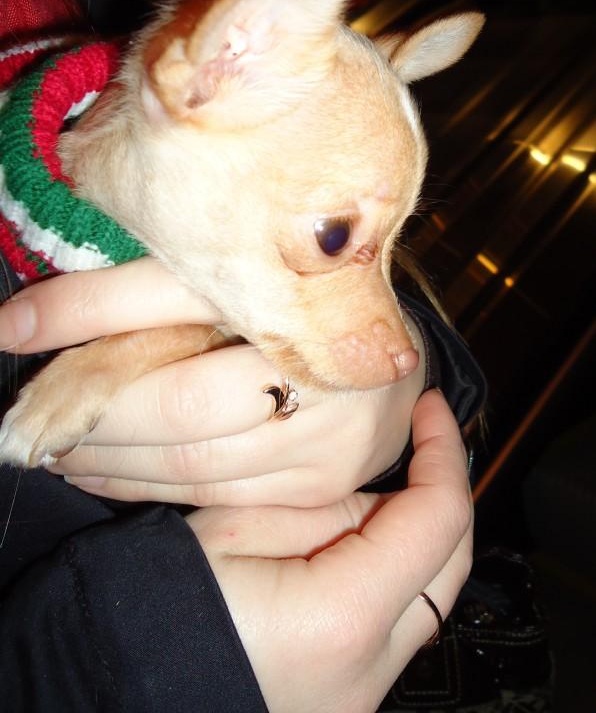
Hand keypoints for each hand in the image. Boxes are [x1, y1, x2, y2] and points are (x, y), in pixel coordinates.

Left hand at [0, 258, 425, 505]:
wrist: (385, 353)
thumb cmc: (298, 296)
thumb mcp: (223, 271)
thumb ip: (127, 291)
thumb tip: (17, 320)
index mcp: (305, 293)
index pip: (173, 312)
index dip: (88, 322)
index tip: (15, 329)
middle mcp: (329, 374)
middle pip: (180, 409)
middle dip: (92, 416)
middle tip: (29, 417)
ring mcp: (331, 441)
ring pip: (190, 464)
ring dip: (106, 460)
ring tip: (56, 445)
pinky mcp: (320, 487)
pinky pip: (213, 497)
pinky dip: (145, 488)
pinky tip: (104, 472)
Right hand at [187, 389, 472, 712]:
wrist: (119, 677)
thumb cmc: (162, 595)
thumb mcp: (238, 522)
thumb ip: (326, 502)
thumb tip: (376, 493)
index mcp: (344, 616)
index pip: (439, 520)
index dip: (444, 451)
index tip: (429, 408)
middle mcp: (371, 671)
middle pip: (450, 566)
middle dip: (441, 492)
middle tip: (417, 439)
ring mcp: (361, 695)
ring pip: (427, 597)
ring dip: (415, 536)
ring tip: (371, 487)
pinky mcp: (347, 700)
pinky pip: (394, 625)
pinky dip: (389, 573)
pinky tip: (351, 540)